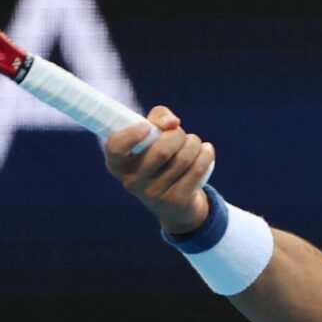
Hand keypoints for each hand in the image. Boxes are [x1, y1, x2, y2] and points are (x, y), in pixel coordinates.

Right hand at [107, 105, 213, 234]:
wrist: (173, 202)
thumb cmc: (158, 157)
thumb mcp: (151, 136)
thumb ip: (158, 118)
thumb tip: (172, 123)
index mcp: (117, 163)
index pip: (116, 147)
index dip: (131, 134)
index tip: (146, 127)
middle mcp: (131, 181)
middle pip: (162, 150)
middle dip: (178, 134)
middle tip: (180, 134)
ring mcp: (153, 194)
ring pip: (183, 158)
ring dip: (193, 143)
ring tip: (194, 143)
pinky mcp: (175, 200)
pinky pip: (197, 170)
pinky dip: (206, 154)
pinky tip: (206, 150)